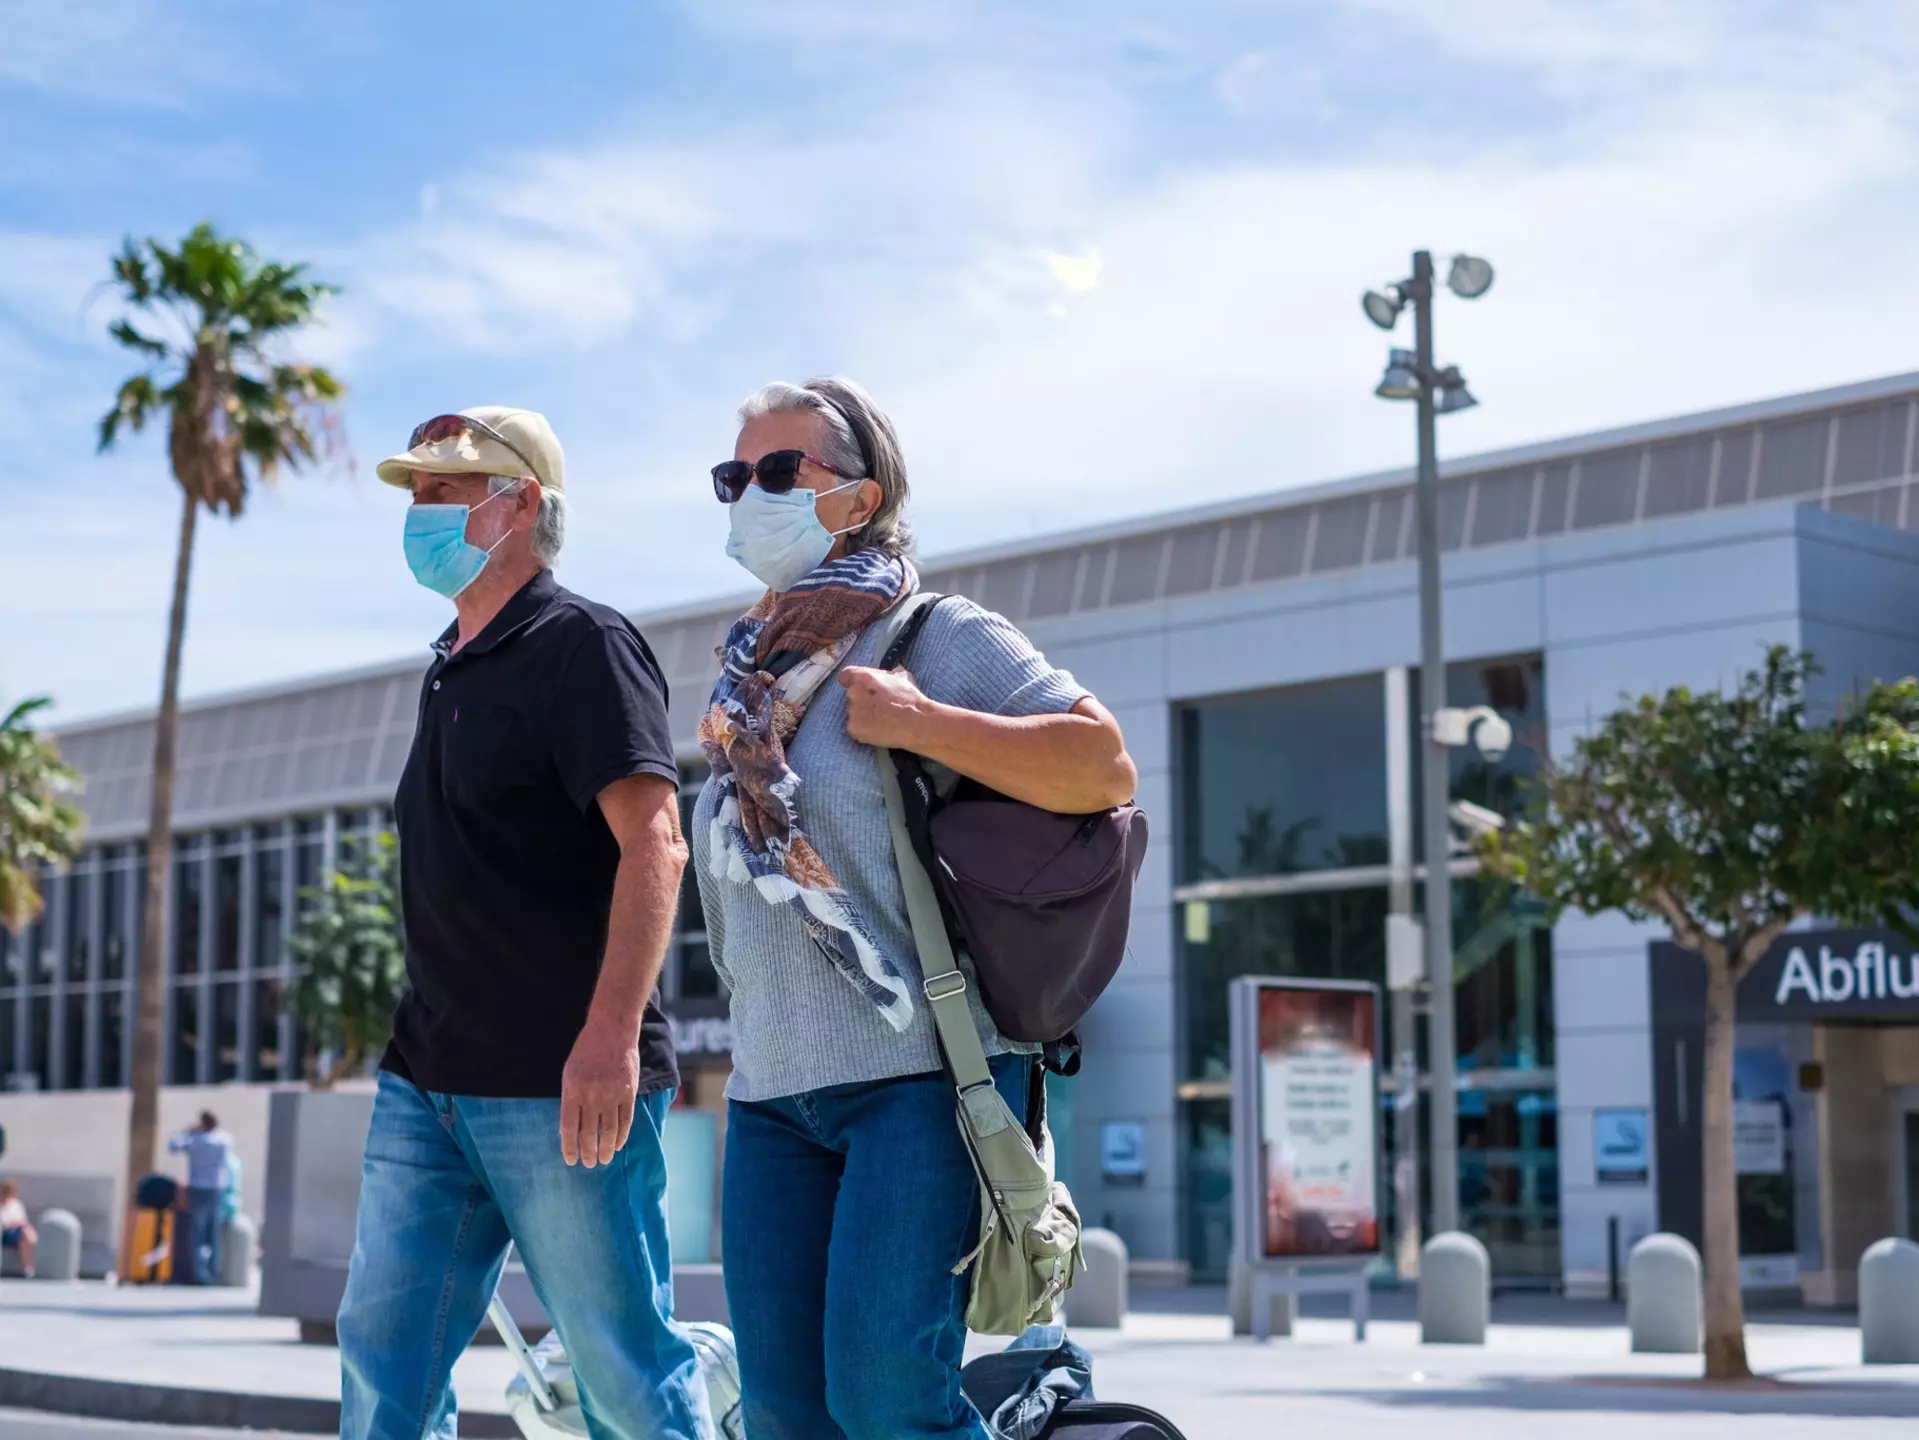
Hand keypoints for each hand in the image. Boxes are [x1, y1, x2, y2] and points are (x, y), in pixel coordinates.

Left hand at [559, 1018, 639, 1167]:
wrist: (612, 1030)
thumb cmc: (587, 1051)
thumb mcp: (570, 1073)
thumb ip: (570, 1098)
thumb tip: (571, 1127)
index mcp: (572, 1090)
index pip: (569, 1127)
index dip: (569, 1147)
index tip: (571, 1160)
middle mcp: (591, 1095)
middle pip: (589, 1133)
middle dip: (588, 1152)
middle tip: (589, 1164)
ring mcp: (612, 1094)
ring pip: (608, 1130)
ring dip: (605, 1149)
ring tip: (604, 1160)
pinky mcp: (628, 1092)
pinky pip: (625, 1120)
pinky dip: (621, 1135)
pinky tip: (617, 1145)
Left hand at [838, 666, 935, 748]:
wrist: (914, 723)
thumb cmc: (909, 698)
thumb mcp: (902, 677)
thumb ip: (890, 674)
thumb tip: (893, 672)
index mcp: (862, 677)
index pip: (845, 676)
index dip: (851, 681)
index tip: (860, 687)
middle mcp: (853, 693)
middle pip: (851, 695)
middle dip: (861, 700)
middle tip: (876, 707)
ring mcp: (852, 712)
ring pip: (853, 712)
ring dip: (862, 715)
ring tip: (880, 720)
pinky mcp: (853, 729)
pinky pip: (854, 728)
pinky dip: (863, 729)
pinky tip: (877, 730)